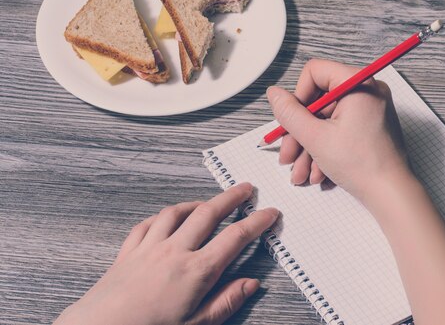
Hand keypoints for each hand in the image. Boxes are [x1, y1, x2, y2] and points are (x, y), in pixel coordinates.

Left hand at [53, 183, 277, 324]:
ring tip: (208, 202)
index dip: (257, 222)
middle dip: (231, 198)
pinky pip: (147, 224)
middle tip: (245, 189)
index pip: (235, 238)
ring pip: (177, 212)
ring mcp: (149, 248)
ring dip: (196, 203)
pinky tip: (166, 219)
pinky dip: (161, 217)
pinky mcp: (128, 252)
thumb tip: (251, 285)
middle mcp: (175, 251)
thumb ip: (225, 302)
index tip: (269, 213)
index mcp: (196, 271)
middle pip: (208, 213)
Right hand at [267, 59, 410, 201]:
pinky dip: (326, 149)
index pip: (315, 72)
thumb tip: (274, 94)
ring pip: (327, 120)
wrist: (391, 194)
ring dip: (309, 147)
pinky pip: (340, 130)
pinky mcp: (370, 126)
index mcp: (358, 83)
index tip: (291, 122)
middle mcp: (367, 91)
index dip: (298, 97)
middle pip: (319, 101)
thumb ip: (289, 113)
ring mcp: (370, 109)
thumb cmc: (362, 164)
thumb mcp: (315, 137)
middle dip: (299, 132)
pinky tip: (318, 174)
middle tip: (287, 155)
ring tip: (301, 174)